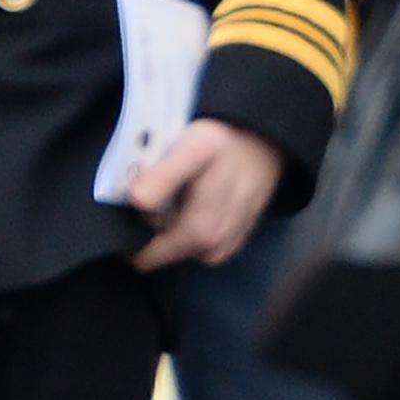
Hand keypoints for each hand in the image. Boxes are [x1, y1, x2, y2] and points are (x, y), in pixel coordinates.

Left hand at [128, 118, 284, 270]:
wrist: (266, 144)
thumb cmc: (228, 144)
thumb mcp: (193, 148)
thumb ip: (164, 177)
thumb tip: (135, 200)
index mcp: (199, 234)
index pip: (143, 255)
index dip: (134, 226)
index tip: (140, 199)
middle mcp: (212, 251)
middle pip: (160, 249)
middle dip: (153, 221)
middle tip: (164, 184)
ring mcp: (222, 249)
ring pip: (176, 246)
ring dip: (169, 220)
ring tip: (181, 187)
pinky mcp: (229, 243)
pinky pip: (194, 242)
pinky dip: (187, 221)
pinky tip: (195, 196)